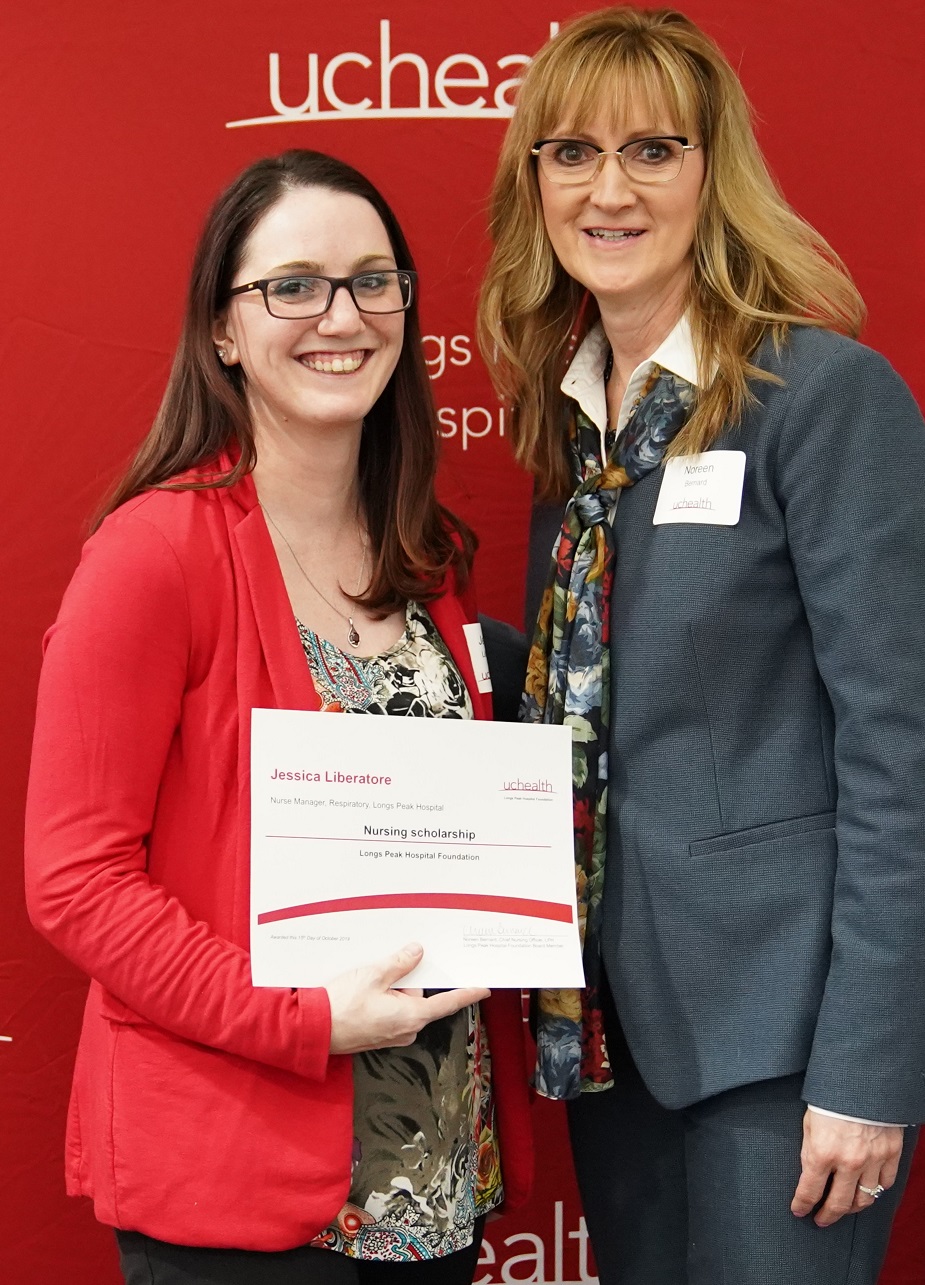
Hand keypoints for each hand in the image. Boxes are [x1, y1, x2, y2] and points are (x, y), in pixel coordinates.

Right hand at [326, 943, 489, 1054]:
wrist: (314, 1030)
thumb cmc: (341, 1006)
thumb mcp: (374, 975)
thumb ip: (400, 963)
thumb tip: (417, 953)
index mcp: (411, 1016)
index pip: (448, 1002)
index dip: (467, 993)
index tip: (484, 988)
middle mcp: (406, 1029)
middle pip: (420, 997)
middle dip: (406, 981)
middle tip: (385, 972)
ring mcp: (392, 1035)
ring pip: (403, 1003)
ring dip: (391, 991)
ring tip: (368, 985)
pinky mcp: (380, 1036)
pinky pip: (391, 1012)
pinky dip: (382, 1001)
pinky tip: (364, 995)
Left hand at [791, 1109, 902, 1226]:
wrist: (860, 1079)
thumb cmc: (829, 1098)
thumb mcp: (809, 1123)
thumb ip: (810, 1151)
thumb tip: (809, 1175)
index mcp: (822, 1153)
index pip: (809, 1191)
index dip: (802, 1205)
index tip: (799, 1211)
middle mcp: (848, 1162)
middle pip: (838, 1204)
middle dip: (826, 1216)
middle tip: (820, 1220)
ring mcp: (872, 1160)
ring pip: (864, 1199)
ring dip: (851, 1208)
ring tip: (843, 1209)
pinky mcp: (890, 1153)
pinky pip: (885, 1183)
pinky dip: (876, 1190)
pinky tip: (867, 1190)